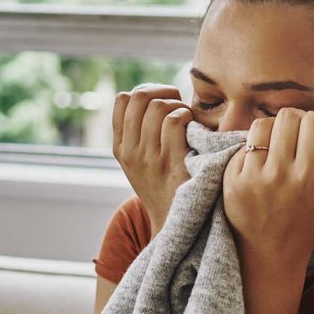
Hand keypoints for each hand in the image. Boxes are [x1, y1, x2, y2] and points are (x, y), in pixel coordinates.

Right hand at [112, 84, 193, 233]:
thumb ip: (137, 134)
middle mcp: (131, 152)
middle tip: (177, 104)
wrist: (172, 222)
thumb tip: (152, 96)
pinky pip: (174, 122)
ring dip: (177, 105)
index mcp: (121, 148)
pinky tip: (192, 128)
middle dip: (162, 92)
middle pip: (140, 97)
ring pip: (158, 107)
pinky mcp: (172, 163)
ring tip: (186, 118)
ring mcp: (150, 158)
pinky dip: (186, 117)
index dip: (145, 92)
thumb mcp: (138, 163)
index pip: (122, 100)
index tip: (160, 101)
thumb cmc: (163, 186)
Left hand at [223, 109, 313, 257]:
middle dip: (295, 120)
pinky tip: (262, 163)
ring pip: (261, 125)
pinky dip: (254, 149)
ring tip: (277, 143)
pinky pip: (243, 145)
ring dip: (272, 129)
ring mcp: (252, 177)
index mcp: (310, 176)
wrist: (271, 252)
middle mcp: (279, 174)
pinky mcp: (232, 180)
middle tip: (296, 134)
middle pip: (287, 117)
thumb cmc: (311, 221)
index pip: (313, 122)